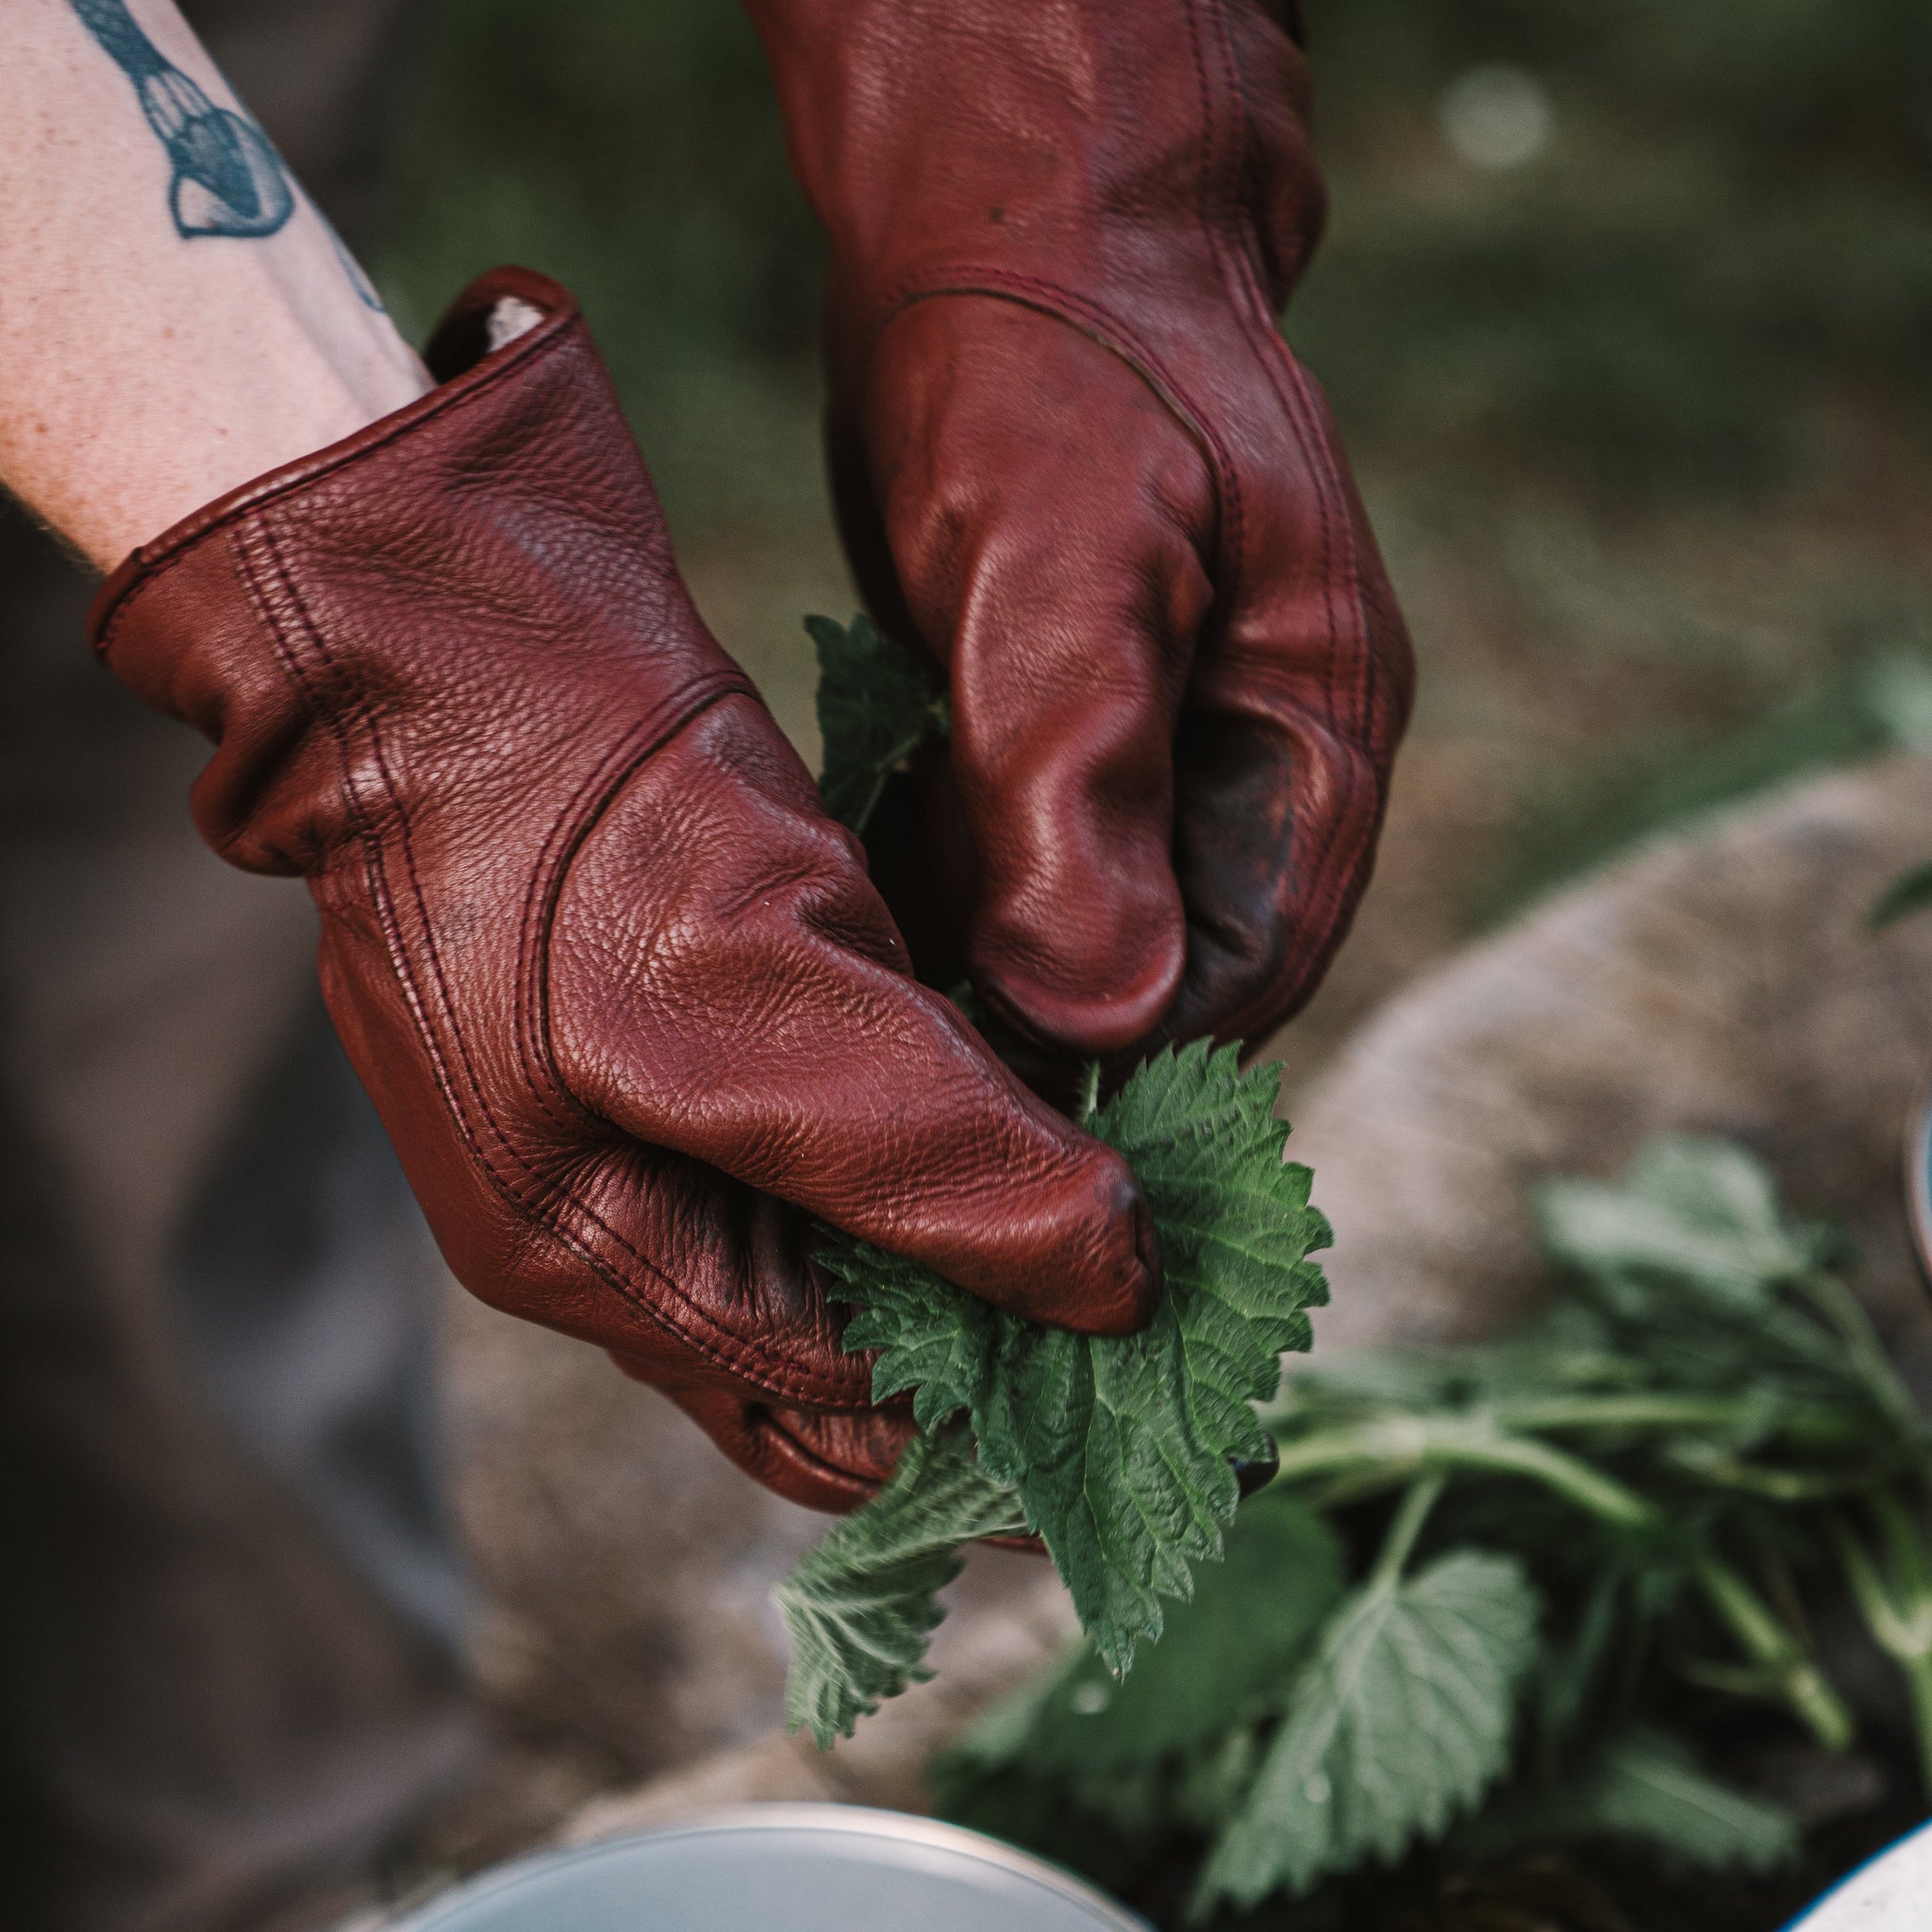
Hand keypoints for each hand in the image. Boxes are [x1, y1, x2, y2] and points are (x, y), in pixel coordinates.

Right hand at [92, 269, 1158, 1509]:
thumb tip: (1115, 1285)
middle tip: (1150, 1263)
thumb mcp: (753, 1001)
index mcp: (599, 1259)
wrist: (455, 623)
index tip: (1145, 1334)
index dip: (993, 1393)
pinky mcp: (684, 1016)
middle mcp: (617, 1215)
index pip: (836, 1414)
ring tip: (1116, 1166)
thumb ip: (931, 1156)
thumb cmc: (573, 815)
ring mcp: (641, 1112)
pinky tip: (1029, 1074)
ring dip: (973, 1210)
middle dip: (990, 1319)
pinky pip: (833, 1126)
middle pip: (842, 1345)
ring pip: (848, 1230)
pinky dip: (934, 1120)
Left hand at [752, 0, 1413, 1085]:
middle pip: (1166, 970)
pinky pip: (1018, 864)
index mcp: (1310, 739)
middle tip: (899, 1090)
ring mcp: (1163, 747)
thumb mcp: (1064, 569)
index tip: (989, 1116)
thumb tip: (1095, 1013)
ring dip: (981, 972)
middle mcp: (1251, 764)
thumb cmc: (1048, 370)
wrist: (1000, 231)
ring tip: (858, 1012)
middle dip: (1043, 1029)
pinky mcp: (1070, 728)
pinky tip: (854, 911)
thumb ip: (1084, 788)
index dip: (1123, 1054)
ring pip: (1082, 927)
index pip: (1242, 970)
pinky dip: (942, 899)